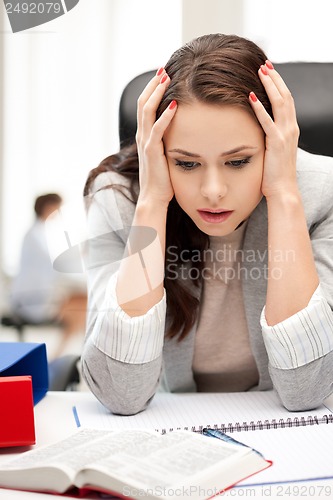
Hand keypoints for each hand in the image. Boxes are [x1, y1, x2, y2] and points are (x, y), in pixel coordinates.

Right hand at [136, 68, 177, 207]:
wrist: (154, 198)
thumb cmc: (162, 179)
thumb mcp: (165, 154)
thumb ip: (169, 140)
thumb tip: (182, 129)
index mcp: (144, 135)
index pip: (145, 105)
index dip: (152, 89)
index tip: (163, 74)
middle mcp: (142, 135)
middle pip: (143, 102)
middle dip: (153, 84)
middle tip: (164, 68)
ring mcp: (145, 142)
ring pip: (147, 111)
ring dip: (157, 93)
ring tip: (166, 78)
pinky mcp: (151, 151)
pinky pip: (157, 129)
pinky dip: (165, 116)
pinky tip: (174, 104)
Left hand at [249, 61, 299, 198]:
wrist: (283, 190)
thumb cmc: (275, 174)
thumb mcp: (274, 150)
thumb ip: (270, 137)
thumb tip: (260, 129)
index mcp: (290, 129)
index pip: (286, 101)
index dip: (278, 84)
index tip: (269, 71)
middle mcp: (291, 129)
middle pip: (285, 96)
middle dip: (275, 78)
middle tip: (265, 64)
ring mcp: (285, 135)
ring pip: (280, 104)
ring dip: (270, 86)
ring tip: (260, 72)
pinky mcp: (276, 144)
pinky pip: (267, 122)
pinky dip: (259, 108)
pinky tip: (250, 97)